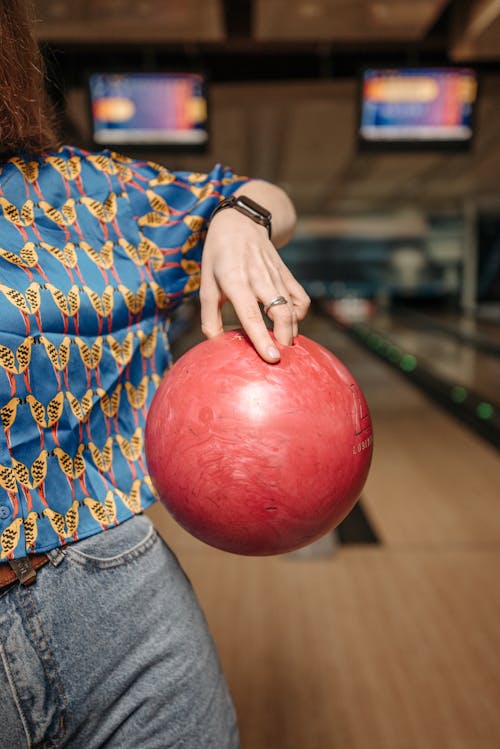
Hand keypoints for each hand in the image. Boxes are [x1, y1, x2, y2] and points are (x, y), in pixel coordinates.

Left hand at [199, 208, 309, 362]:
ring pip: (293, 309)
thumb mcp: (206, 283)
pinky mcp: (287, 274)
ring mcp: (276, 275)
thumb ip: (209, 316)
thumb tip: (216, 344)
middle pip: (281, 313)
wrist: (240, 222)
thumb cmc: (218, 257)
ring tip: (282, 343)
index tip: (272, 358)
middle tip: (279, 356)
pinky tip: (288, 321)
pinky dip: (299, 314)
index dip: (262, 339)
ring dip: (291, 330)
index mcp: (234, 281)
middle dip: (285, 338)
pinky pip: (301, 299)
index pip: (251, 315)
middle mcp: (258, 277)